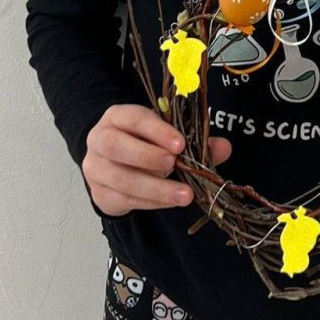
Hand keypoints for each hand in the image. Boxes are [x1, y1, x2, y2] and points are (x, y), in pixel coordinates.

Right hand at [83, 103, 231, 217]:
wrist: (112, 165)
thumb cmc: (143, 144)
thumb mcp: (166, 137)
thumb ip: (194, 141)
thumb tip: (224, 147)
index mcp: (117, 117)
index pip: (133, 118)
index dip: (157, 130)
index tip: (180, 144)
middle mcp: (99, 139)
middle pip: (115, 145)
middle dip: (146, 155)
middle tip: (174, 164)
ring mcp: (95, 168)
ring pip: (121, 178)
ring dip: (155, 187)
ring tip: (184, 194)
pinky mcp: (99, 193)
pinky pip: (124, 199)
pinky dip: (151, 202)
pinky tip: (170, 201)